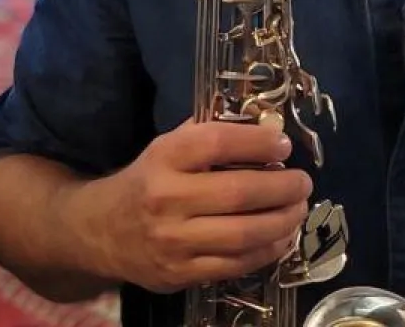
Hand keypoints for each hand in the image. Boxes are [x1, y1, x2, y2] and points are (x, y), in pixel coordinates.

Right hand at [92, 118, 313, 293]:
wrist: (101, 231)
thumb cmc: (149, 179)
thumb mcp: (170, 146)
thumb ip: (213, 135)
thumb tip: (270, 130)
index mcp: (165, 157)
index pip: (219, 143)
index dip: (258, 143)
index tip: (283, 145)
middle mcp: (167, 199)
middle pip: (238, 194)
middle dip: (282, 188)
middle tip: (303, 182)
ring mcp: (173, 242)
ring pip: (242, 235)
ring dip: (282, 222)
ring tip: (298, 209)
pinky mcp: (180, 274)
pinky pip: (235, 265)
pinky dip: (266, 251)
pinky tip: (281, 237)